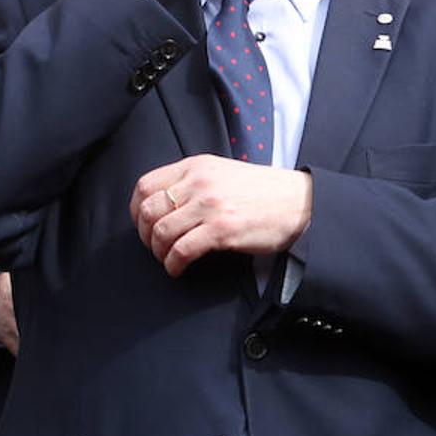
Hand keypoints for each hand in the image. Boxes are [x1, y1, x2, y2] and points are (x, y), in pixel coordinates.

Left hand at [129, 156, 313, 277]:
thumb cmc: (263, 192)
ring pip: (162, 233)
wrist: (299, 202)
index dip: (136, 211)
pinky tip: (179, 269)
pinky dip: (173, 265)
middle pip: (149, 211)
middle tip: (157, 248)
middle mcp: (200, 182)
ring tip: (170, 259)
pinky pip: (181, 251)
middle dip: (146, 236)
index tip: (144, 227)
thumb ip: (193, 182)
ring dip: (159, 253)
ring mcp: (210, 205)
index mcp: (196, 166)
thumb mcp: (223, 173)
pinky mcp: (222, 229)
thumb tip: (161, 206)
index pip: (145, 186)